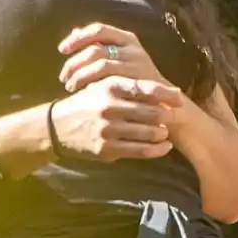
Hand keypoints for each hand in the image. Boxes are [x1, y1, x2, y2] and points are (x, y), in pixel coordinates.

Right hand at [48, 76, 182, 160]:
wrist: (57, 126)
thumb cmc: (88, 103)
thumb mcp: (104, 87)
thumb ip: (132, 88)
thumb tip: (170, 92)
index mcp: (111, 86)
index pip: (146, 88)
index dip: (167, 94)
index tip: (180, 99)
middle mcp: (110, 107)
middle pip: (152, 112)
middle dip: (167, 116)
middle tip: (173, 117)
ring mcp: (108, 129)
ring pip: (149, 133)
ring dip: (162, 134)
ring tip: (165, 132)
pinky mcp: (107, 148)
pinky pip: (140, 151)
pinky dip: (157, 150)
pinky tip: (164, 147)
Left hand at [58, 22, 173, 93]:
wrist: (162, 98)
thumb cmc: (135, 77)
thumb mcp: (120, 56)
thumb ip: (99, 45)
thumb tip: (75, 32)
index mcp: (127, 38)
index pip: (98, 29)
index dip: (78, 38)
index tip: (62, 49)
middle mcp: (132, 48)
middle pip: (95, 48)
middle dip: (74, 62)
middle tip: (63, 76)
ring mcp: (135, 63)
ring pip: (99, 64)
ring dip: (80, 75)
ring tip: (69, 86)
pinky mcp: (135, 79)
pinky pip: (108, 79)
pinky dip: (91, 84)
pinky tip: (83, 91)